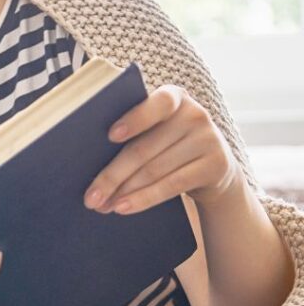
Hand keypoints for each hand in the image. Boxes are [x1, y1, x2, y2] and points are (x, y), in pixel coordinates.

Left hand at [83, 85, 240, 214]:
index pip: (156, 104)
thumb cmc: (168, 145)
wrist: (215, 168)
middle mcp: (194, 113)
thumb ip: (133, 134)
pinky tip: (123, 207)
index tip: (110, 136)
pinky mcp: (215, 166)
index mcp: (173, 97)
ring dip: (123, 191)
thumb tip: (89, 162)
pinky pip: (171, 185)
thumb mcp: (156, 131)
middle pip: (143, 148)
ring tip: (102, 206)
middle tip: (90, 197)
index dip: (134, 119)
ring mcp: (208, 139)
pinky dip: (144, 198)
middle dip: (112, 176)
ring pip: (154, 170)